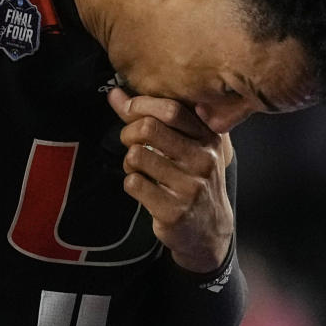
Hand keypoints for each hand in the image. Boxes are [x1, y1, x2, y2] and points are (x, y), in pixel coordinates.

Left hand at [107, 87, 233, 272]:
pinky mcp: (174, 211)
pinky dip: (131, 182)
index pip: (172, 110)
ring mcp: (190, 187)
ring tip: (140, 169)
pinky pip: (134, 183)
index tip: (128, 109)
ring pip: (137, 155)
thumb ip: (151, 118)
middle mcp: (203, 160)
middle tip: (130, 142)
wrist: (210, 230)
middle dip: (129, 133)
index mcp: (209, 139)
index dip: (142, 105)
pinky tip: (144, 187)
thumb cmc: (193, 180)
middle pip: (149, 129)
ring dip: (129, 161)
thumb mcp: (185, 146)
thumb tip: (115, 94)